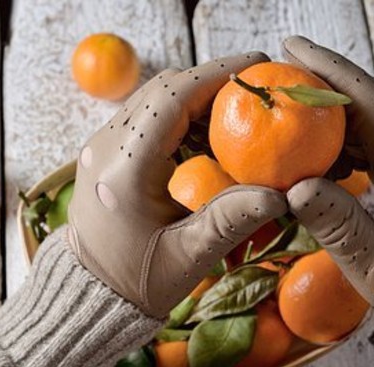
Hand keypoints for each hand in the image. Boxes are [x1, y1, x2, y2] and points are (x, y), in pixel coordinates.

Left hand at [68, 54, 286, 317]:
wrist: (92, 295)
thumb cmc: (139, 283)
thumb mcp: (189, 257)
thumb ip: (231, 220)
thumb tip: (281, 194)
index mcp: (124, 170)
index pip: (172, 98)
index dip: (217, 74)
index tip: (259, 64)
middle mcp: (105, 148)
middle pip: (163, 90)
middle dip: (212, 83)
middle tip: (257, 91)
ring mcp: (100, 147)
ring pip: (153, 99)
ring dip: (195, 99)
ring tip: (237, 115)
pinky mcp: (104, 153)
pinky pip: (144, 117)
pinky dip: (179, 116)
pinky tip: (208, 137)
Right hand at [282, 36, 373, 344]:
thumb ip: (339, 226)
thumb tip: (294, 187)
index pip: (372, 105)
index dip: (331, 73)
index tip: (293, 49)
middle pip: (370, 105)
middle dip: (322, 86)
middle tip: (275, 81)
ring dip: (331, 114)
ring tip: (286, 114)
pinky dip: (346, 139)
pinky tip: (317, 150)